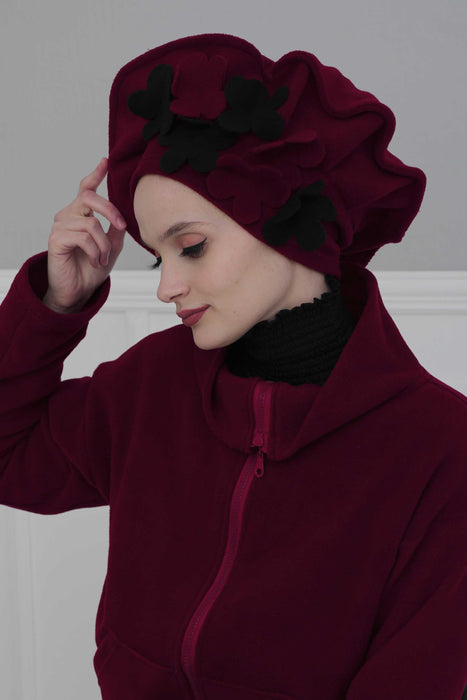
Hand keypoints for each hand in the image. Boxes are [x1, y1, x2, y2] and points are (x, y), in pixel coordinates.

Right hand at [43, 157, 126, 311]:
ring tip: (103, 258)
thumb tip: (123, 215)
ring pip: (91, 224)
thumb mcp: (112, 247)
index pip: (86, 188)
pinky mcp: (55, 239)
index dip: (95, 174)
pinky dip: (94, 251)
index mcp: (81, 214)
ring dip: (104, 244)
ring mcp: (60, 226)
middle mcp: (68, 215)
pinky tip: (94, 261)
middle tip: (121, 224)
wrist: (78, 291)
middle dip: (110, 210)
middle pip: (88, 197)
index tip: (105, 161)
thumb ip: (116, 230)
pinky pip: (82, 237)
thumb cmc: (92, 268)